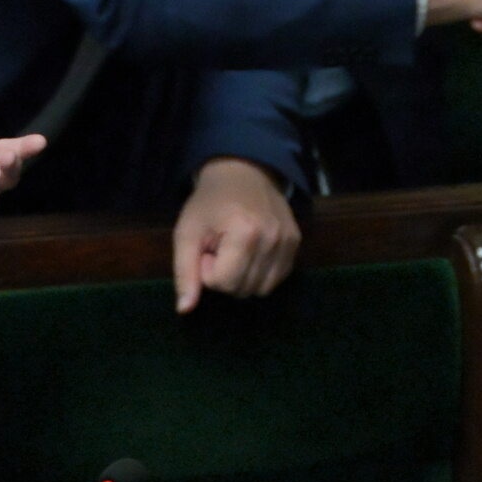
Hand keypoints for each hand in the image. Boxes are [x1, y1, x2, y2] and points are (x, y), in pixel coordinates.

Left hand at [172, 157, 300, 311]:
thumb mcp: (187, 232)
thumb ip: (185, 272)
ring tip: (236, 251)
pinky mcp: (296, 242)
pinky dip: (261, 274)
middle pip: (243, 289)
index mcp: (245, 233)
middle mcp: (272, 239)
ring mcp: (288, 241)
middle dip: (225, 275)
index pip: (224, 283)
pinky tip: (252, 253)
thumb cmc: (210, 202)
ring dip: (243, 277)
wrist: (242, 171)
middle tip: (220, 248)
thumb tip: (185, 309)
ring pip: (261, 289)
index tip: (208, 247)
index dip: (208, 270)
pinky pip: (277, 279)